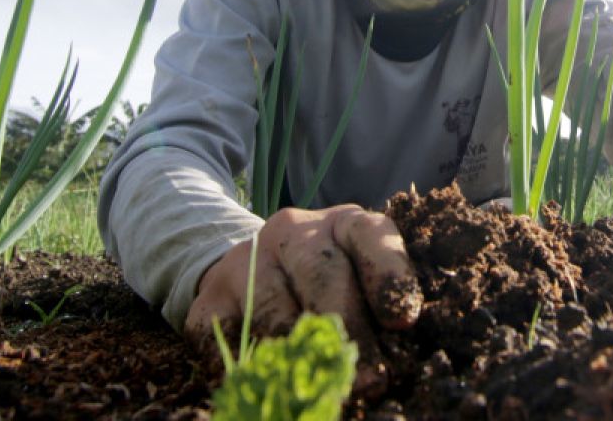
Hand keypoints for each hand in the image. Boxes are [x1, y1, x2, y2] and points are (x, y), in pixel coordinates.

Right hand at [184, 204, 421, 395]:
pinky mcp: (209, 298)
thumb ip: (382, 303)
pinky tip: (277, 384)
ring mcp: (244, 261)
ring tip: (327, 388)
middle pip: (323, 277)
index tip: (403, 319)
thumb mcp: (360, 278)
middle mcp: (291, 230)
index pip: (370, 234)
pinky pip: (232, 341)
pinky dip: (257, 369)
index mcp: (342, 222)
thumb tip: (402, 343)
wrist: (251, 271)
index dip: (389, 274)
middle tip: (371, 381)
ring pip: (278, 314)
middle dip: (351, 334)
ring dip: (306, 359)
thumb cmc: (327, 281)